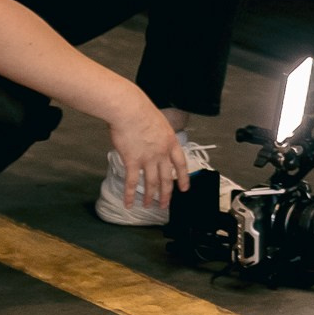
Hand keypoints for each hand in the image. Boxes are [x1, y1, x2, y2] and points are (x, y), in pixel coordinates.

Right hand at [106, 92, 191, 215]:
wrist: (129, 110)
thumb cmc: (141, 111)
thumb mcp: (159, 122)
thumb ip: (159, 136)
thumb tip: (155, 141)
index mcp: (170, 142)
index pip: (181, 164)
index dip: (183, 178)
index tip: (184, 189)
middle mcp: (161, 153)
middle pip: (166, 178)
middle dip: (166, 193)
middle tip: (165, 204)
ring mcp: (148, 158)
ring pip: (151, 182)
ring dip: (150, 196)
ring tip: (148, 205)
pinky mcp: (132, 161)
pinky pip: (132, 182)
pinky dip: (130, 194)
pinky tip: (129, 203)